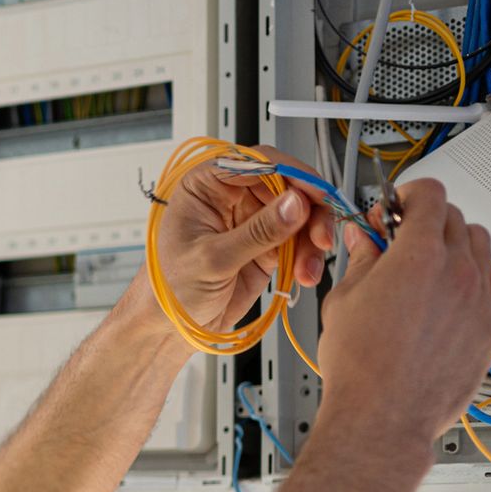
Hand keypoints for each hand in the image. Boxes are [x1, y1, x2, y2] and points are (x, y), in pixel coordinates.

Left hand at [130, 148, 337, 340]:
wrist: (171, 329)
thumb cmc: (169, 290)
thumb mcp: (212, 260)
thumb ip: (257, 232)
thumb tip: (294, 204)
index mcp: (205, 186)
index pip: (256, 162)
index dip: (291, 173)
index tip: (314, 193)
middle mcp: (230, 197)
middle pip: (286, 185)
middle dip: (310, 210)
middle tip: (320, 235)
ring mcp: (251, 221)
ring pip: (298, 213)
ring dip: (311, 238)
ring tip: (308, 268)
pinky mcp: (266, 246)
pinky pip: (298, 240)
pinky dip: (308, 256)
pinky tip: (305, 273)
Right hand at [315, 178, 490, 445]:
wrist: (381, 416)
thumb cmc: (360, 367)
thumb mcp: (343, 301)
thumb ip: (360, 261)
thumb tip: (363, 240)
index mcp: (417, 254)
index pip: (429, 194)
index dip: (407, 195)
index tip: (393, 211)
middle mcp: (456, 270)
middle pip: (454, 217)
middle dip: (425, 221)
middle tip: (401, 243)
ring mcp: (479, 298)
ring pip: (482, 244)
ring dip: (458, 245)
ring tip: (435, 266)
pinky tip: (475, 287)